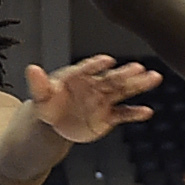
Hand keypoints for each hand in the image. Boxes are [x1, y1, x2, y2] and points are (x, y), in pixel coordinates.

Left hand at [23, 54, 159, 143]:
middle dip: (125, 73)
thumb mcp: (41, 96)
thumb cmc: (49, 104)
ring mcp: (103, 99)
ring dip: (138, 85)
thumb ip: (38, 84)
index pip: (88, 68)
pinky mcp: (108, 115)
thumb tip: (31, 69)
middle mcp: (95, 85)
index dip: (97, 65)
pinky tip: (147, 111)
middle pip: (111, 78)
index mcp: (79, 76)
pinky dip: (134, 113)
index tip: (107, 61)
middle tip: (139, 68)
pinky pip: (123, 113)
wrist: (55, 122)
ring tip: (154, 78)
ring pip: (123, 91)